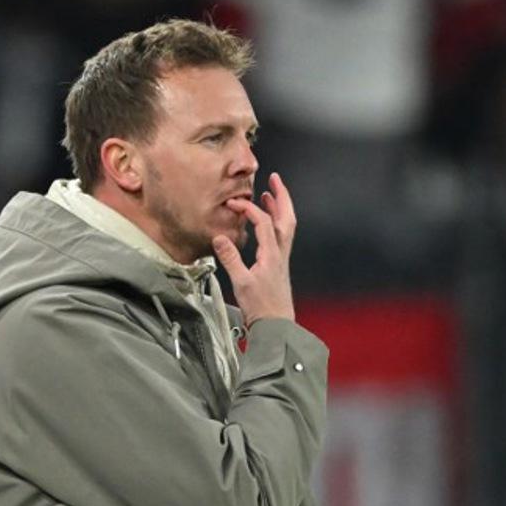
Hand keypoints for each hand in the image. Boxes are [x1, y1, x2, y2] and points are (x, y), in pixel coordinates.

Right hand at [212, 172, 295, 325]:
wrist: (276, 326)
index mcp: (272, 254)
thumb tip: (220, 237)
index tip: (233, 203)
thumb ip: (231, 259)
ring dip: (279, 209)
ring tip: (270, 195)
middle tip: (275, 179)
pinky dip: (275, 224)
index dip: (248, 208)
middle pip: (286, 218)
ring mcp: (281, 259)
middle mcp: (280, 253)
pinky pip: (280, 238)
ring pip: (285, 227)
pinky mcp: (278, 267)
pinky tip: (266, 225)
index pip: (262, 221)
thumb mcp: (241, 283)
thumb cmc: (261, 308)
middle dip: (281, 196)